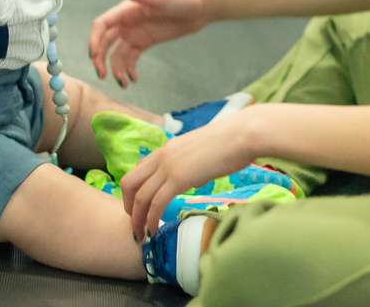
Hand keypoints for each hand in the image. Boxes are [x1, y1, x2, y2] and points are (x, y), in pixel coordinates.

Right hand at [88, 0, 206, 86]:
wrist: (199, 10)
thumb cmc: (181, 0)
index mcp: (126, 10)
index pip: (102, 24)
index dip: (94, 39)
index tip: (93, 56)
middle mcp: (126, 22)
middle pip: (104, 41)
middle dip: (100, 58)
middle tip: (101, 75)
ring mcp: (134, 33)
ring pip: (116, 54)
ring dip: (115, 69)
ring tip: (123, 83)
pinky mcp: (143, 43)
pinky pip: (130, 58)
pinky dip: (128, 70)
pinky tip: (134, 80)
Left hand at [121, 113, 256, 241]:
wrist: (240, 135)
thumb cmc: (229, 143)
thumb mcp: (201, 154)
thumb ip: (191, 166)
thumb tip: (193, 181)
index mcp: (166, 149)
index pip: (138, 170)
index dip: (134, 192)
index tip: (139, 208)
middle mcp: (161, 156)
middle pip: (129, 183)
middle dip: (128, 207)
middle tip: (135, 224)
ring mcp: (168, 166)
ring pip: (140, 196)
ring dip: (137, 219)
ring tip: (141, 235)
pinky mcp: (178, 178)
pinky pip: (156, 203)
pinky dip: (152, 219)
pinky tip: (155, 230)